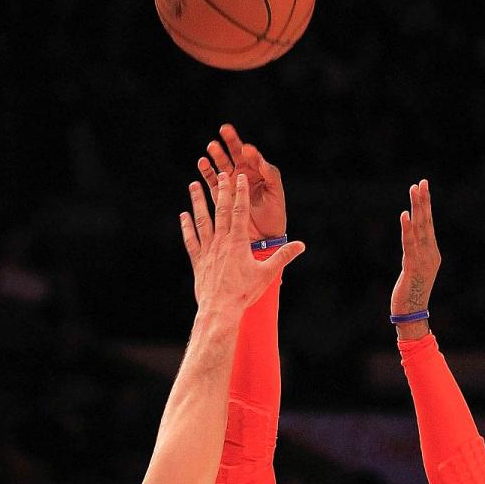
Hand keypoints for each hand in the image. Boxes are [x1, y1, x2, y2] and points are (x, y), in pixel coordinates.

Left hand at [180, 172, 303, 313]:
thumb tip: (301, 245)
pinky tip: (183, 215)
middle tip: (220, 173)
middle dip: (221, 191)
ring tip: (194, 185)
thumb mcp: (267, 274)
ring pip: (202, 220)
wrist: (220, 310)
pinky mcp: (198, 261)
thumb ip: (283, 256)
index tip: (239, 177)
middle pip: (220, 210)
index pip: (239, 212)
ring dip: (197, 202)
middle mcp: (221, 242)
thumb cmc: (244, 292)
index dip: (240, 193)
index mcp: (238, 242)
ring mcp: (207, 250)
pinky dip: (187, 227)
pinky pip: (191, 240)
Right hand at [198, 123, 285, 241]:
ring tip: (212, 147)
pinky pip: (211, 180)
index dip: (250, 151)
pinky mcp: (220, 194)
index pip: (252, 155)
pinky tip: (203, 163)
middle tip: (225, 130)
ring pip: (221, 164)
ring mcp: (230, 183)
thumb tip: (261, 160)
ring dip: (216, 155)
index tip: (247, 149)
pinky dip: (206, 172)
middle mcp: (243, 173)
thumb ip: (270, 175)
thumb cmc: (274, 214)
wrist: (263, 236)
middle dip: (230, 141)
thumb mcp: (276, 192)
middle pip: (235, 153)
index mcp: (258, 171)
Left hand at [391, 180, 440, 339]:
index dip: (426, 205)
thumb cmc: (411, 293)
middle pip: (427, 222)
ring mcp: (423, 260)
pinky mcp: (412, 267)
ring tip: (414, 190)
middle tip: (421, 181)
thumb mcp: (414, 269)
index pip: (429, 224)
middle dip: (423, 201)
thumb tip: (410, 238)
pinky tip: (405, 215)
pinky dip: (407, 229)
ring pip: (420, 229)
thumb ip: (414, 253)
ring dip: (417, 209)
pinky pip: (409, 244)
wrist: (412, 314)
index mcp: (432, 253)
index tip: (423, 186)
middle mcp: (430, 253)